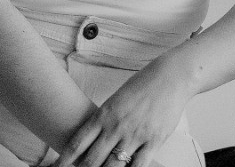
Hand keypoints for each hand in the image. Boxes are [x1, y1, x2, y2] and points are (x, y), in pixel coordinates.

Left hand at [53, 55, 193, 166]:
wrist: (169, 77)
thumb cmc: (142, 85)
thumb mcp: (117, 99)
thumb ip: (106, 119)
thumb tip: (93, 136)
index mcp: (105, 113)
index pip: (79, 141)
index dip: (65, 158)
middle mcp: (116, 126)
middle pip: (92, 159)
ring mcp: (134, 136)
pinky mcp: (153, 142)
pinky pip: (137, 166)